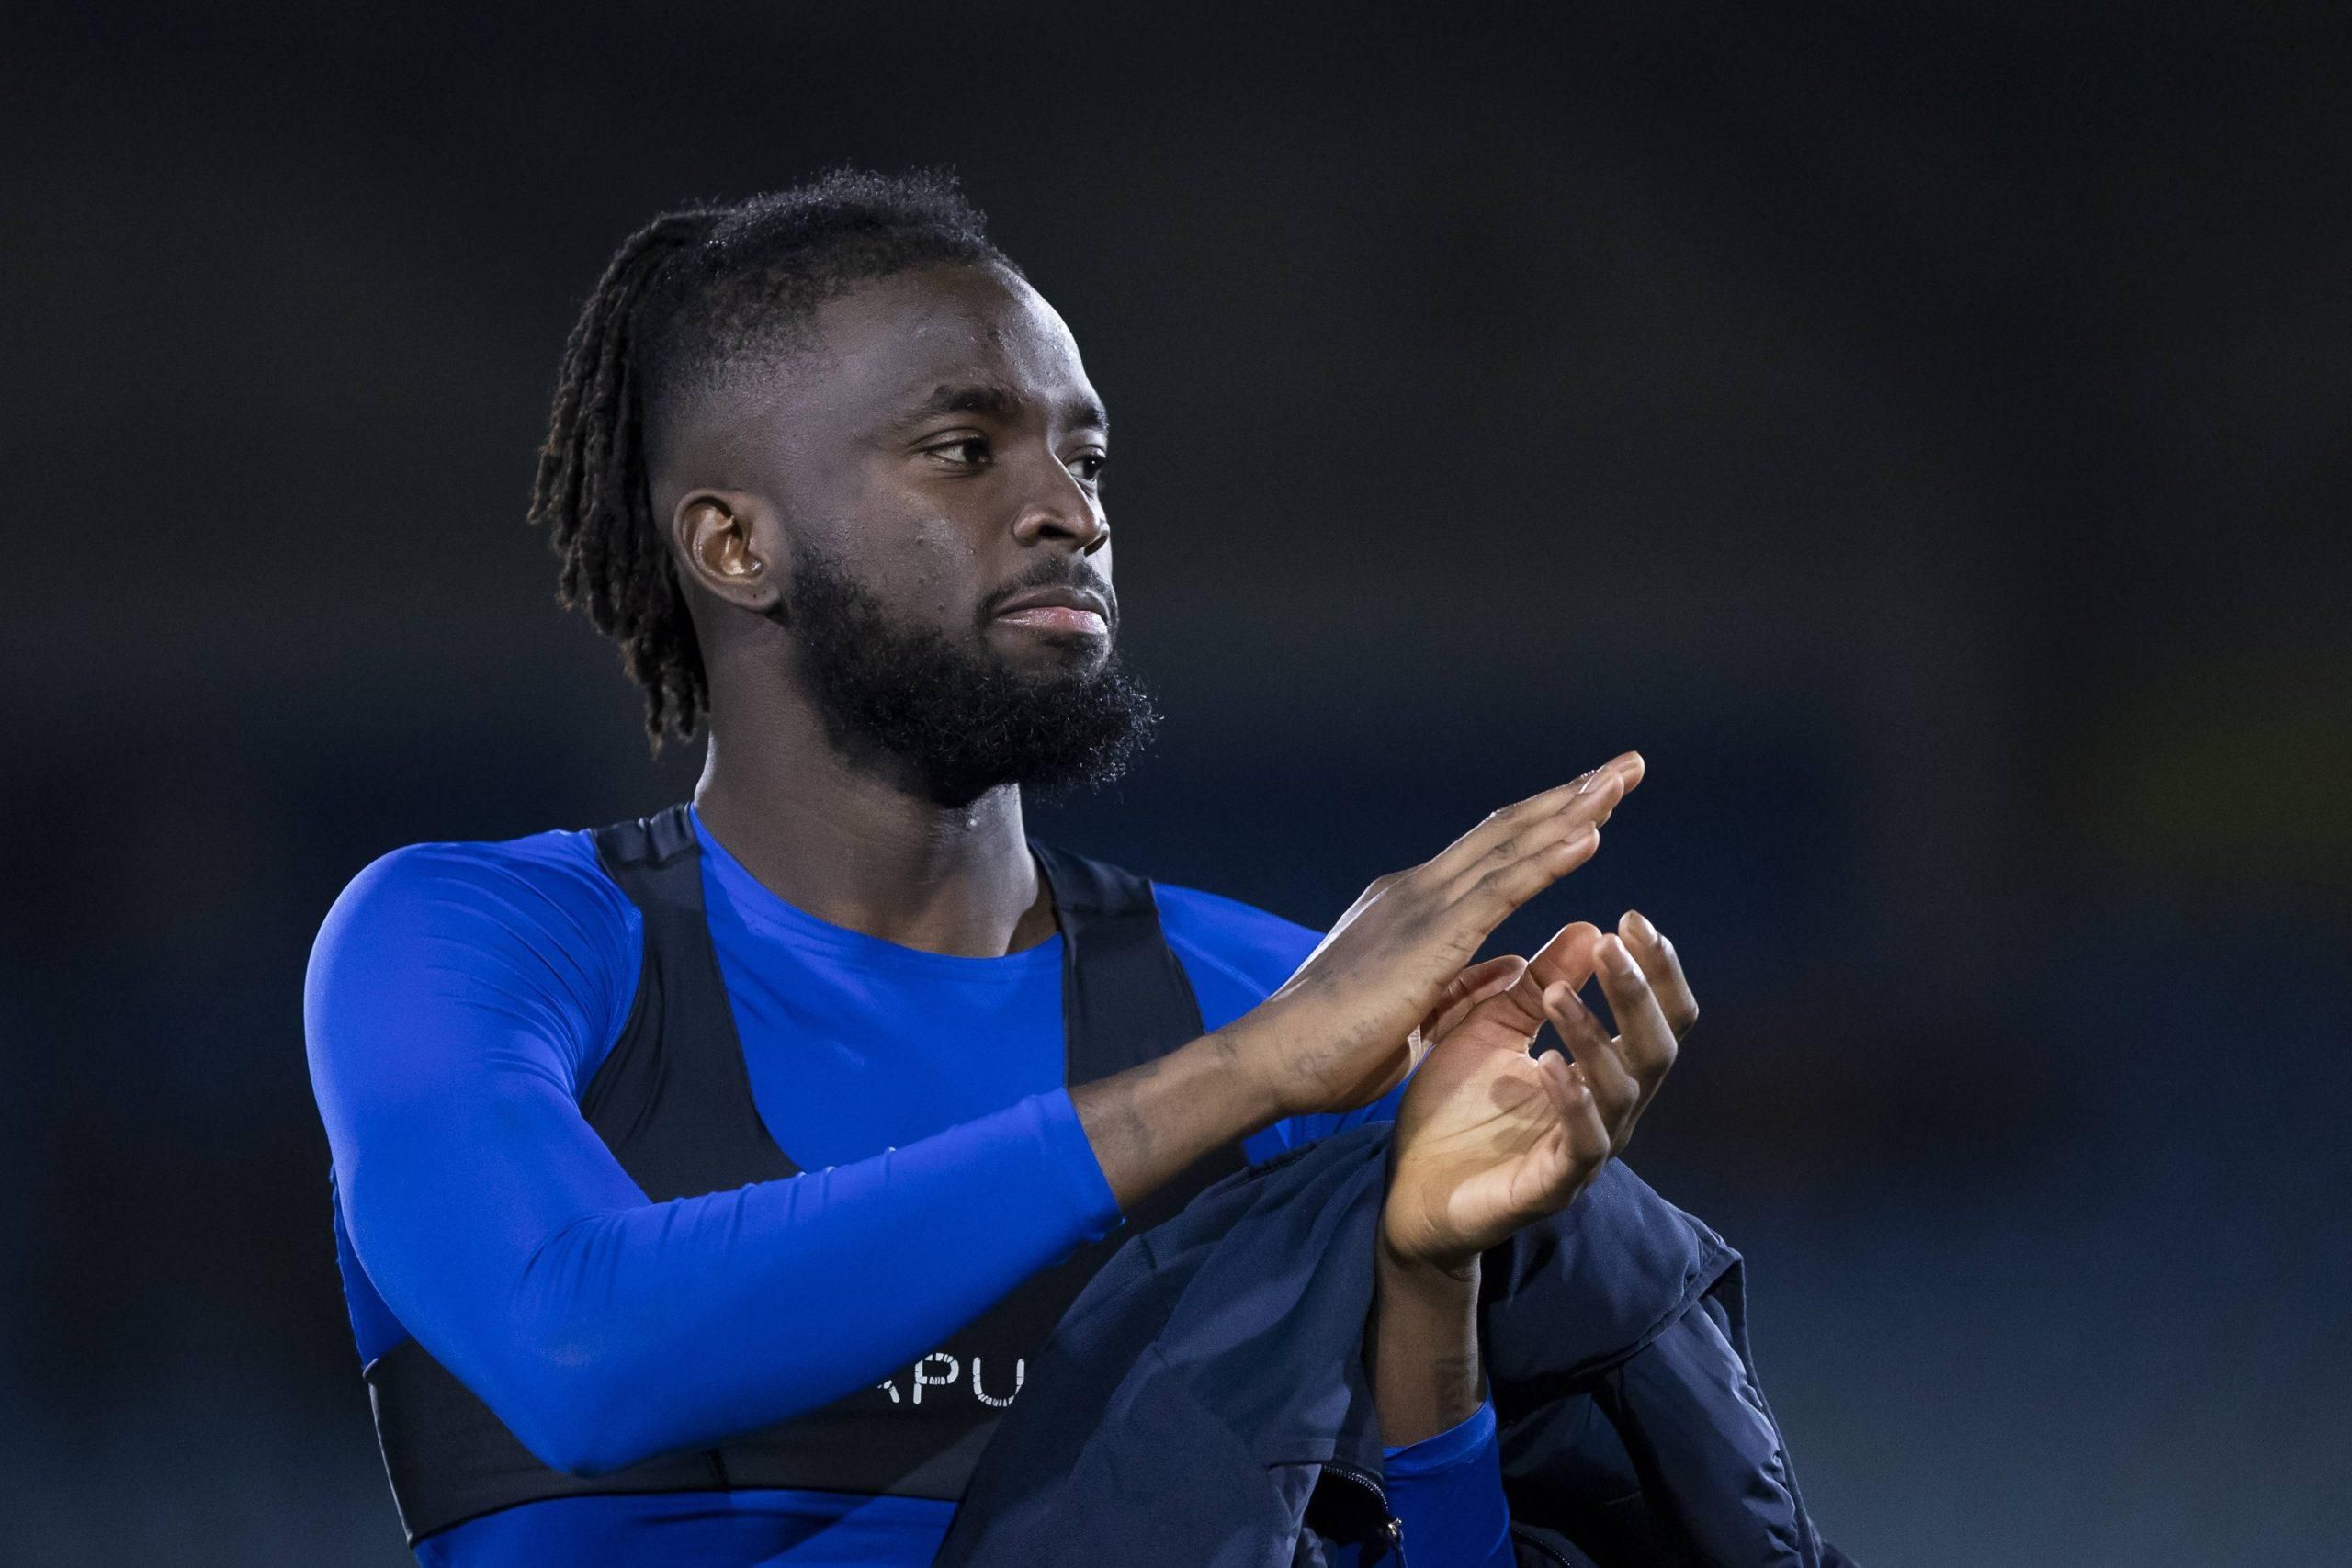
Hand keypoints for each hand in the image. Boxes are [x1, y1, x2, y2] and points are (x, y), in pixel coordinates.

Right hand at [1221, 753, 1644, 1119]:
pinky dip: (1549, 857)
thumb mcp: (1419, 1011)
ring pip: (1512, 843)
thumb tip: (1513, 964)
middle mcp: (1419, 890)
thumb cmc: (1334, 1048)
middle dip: (1572, 795)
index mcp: (1413, 907)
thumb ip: (1465, 983)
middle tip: (1625, 765)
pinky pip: (1502, 887)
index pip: (1494, 853)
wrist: (1275, 1058)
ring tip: (1622, 777)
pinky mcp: (1429, 934)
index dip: (1547, 824)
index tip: (1597, 804)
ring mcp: (1422, 905)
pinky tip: (1591, 835)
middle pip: (1509, 829)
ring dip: (1573, 809)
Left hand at [1379, 910, 1696, 1270]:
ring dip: (1596, 1035)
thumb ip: (1539, 986)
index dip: (1654, 969)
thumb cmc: (1454, 1110)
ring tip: (1560, 995)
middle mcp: (1608, 1111)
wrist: (1407, 1188)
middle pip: (1658, 1049)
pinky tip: (1551, 1064)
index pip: (1654, 1016)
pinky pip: (1582, 1143)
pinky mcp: (1552, 1186)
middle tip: (1615, 943)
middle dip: (1641, 992)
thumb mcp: (1493, 1030)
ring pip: (1623, 1091)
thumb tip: (1589, 928)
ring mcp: (1584, 1151)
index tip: (1630, 918)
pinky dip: (1572, 1100)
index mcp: (1599, 1071)